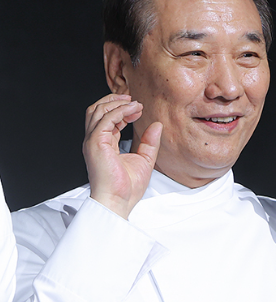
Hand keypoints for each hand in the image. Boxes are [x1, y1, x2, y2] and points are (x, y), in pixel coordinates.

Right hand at [83, 94, 161, 218]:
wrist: (118, 202)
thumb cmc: (127, 188)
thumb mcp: (144, 159)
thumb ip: (149, 141)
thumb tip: (157, 125)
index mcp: (103, 144)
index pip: (107, 119)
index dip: (122, 110)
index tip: (138, 108)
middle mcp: (95, 141)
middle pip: (97, 110)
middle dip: (114, 101)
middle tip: (133, 99)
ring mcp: (93, 141)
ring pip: (98, 111)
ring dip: (117, 103)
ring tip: (134, 103)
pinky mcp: (96, 143)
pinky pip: (106, 119)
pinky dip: (120, 110)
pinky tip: (133, 109)